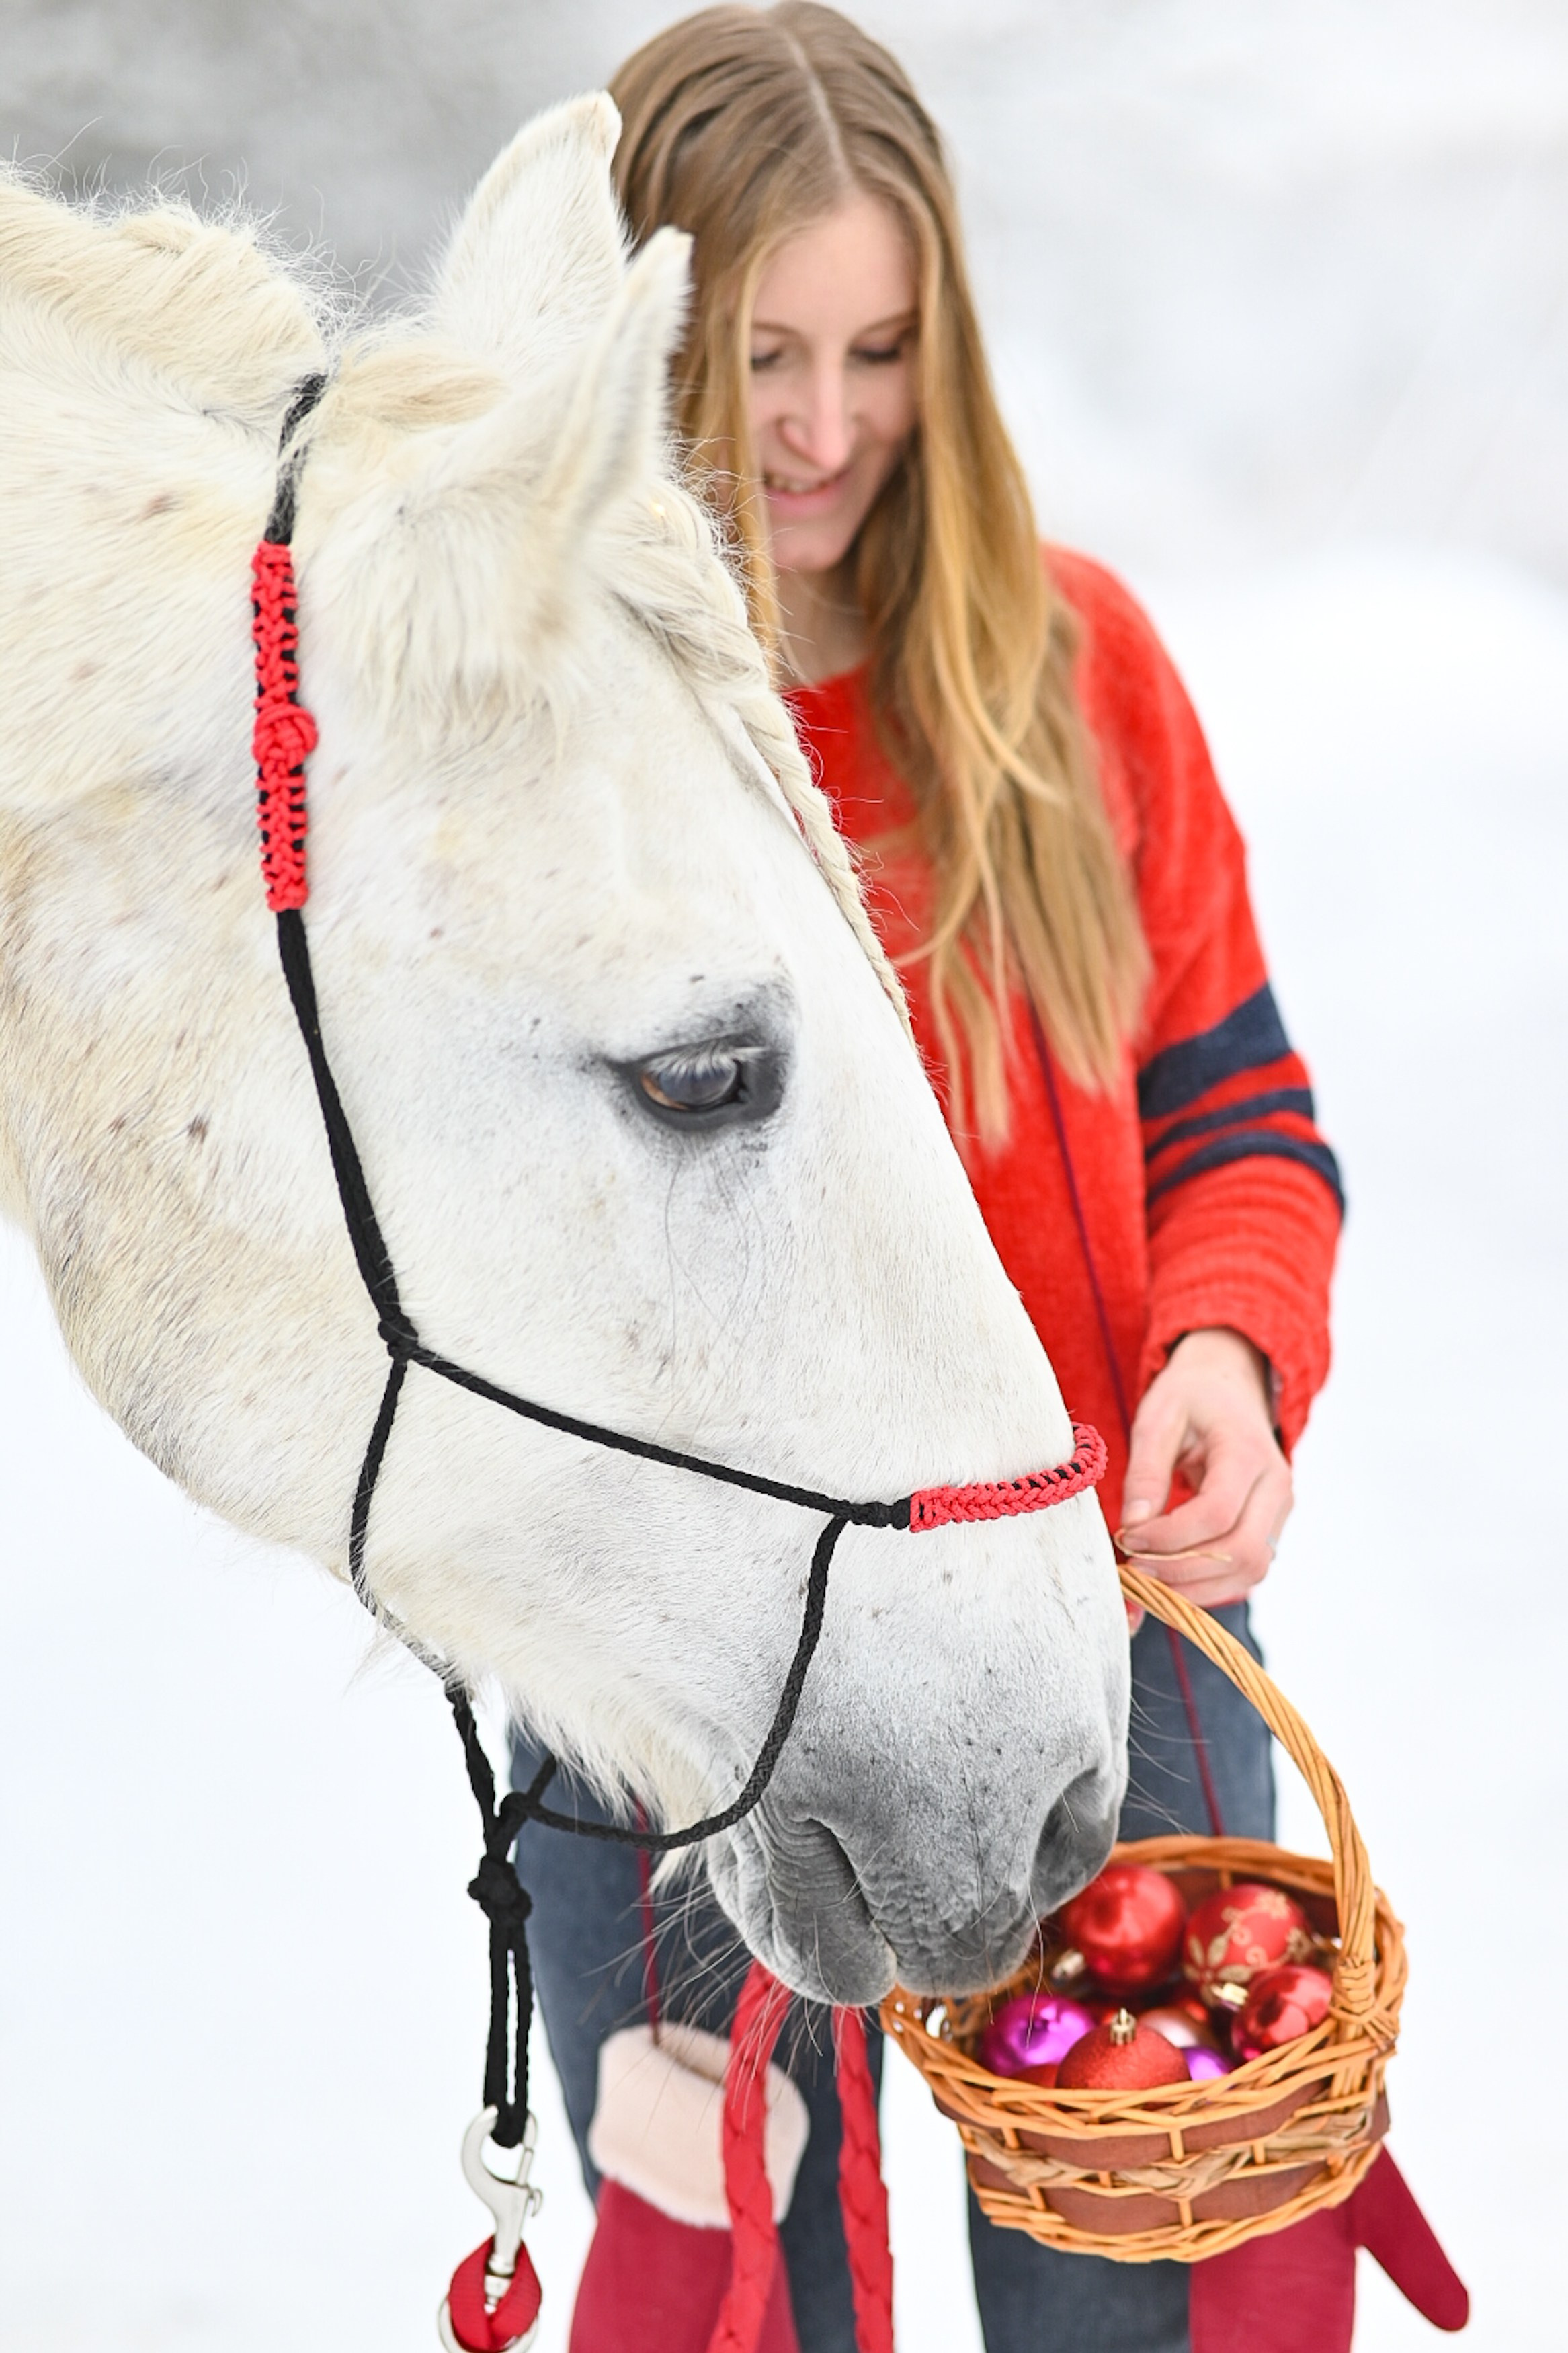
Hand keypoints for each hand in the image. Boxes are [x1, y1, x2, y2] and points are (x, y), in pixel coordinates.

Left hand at [1117, 1328, 1290, 1608]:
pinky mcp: (1270, 1528)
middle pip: (1242, 1552)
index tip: (1128, 1539)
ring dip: (1197, 1586)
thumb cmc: (1191, 1396)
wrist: (1230, 1385)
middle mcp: (1276, 1486)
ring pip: (1250, 1571)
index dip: (1170, 1537)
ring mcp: (1279, 1510)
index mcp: (1248, 1452)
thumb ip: (1145, 1473)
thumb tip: (1133, 1527)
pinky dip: (1209, 1584)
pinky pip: (1246, 1570)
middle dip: (1183, 1571)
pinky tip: (1170, 1576)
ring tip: (1148, 1579)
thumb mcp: (1157, 1418)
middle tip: (1135, 1569)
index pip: (1217, 1513)